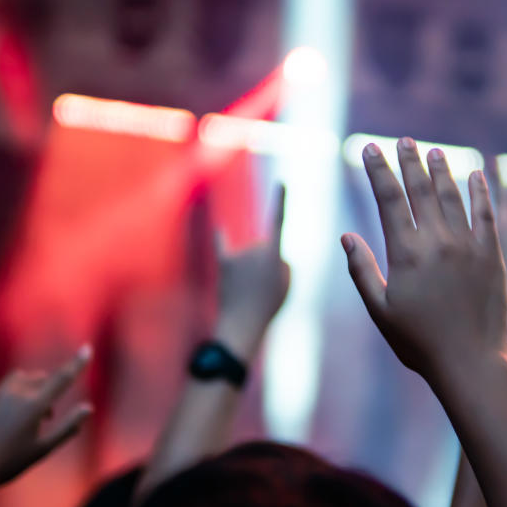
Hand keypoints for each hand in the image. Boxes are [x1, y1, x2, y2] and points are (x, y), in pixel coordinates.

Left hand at [0, 346, 93, 493]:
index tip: (86, 349)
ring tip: (23, 416)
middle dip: (46, 389)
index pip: (62, 379)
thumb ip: (68, 427)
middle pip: (39, 379)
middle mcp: (14, 394)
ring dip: (27, 389)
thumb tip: (88, 408)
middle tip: (47, 416)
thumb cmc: (9, 464)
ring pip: (17, 380)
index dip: (76, 364)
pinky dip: (3, 404)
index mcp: (34, 406)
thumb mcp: (43, 449)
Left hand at [215, 185, 290, 359]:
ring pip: (251, 255)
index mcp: (272, 254)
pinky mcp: (224, 264)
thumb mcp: (286, 284)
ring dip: (252, 270)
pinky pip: (224, 247)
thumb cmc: (268, 305)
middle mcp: (253, 248)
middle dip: (268, 264)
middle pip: (267, 249)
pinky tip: (220, 228)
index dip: (281, 201)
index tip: (282, 182)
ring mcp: (238, 256)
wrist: (241, 324)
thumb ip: (282, 263)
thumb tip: (271, 254)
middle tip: (266, 288)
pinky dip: (222, 239)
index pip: (279, 222)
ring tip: (251, 290)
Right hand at [341, 137, 506, 378]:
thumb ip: (361, 270)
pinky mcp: (491, 256)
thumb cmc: (418, 342)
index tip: (369, 149)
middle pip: (420, 189)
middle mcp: (437, 242)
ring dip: (441, 170)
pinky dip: (479, 192)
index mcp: (406, 253)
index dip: (378, 170)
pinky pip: (485, 215)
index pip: (388, 199)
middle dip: (408, 161)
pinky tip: (476, 175)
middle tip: (403, 140)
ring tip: (433, 151)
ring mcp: (467, 246)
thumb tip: (346, 236)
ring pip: (452, 196)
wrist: (469, 362)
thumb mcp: (380, 310)